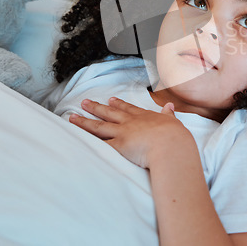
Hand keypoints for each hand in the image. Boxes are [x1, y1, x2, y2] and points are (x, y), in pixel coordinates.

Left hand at [69, 98, 189, 168]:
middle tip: (85, 103)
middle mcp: (131, 123)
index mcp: (144, 117)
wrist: (171, 145)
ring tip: (72, 117)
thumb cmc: (174, 136)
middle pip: (109, 114)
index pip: (128, 109)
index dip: (118, 104)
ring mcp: (123, 133)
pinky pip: (99, 145)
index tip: (110, 100)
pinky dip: (87, 143)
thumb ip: (169, 115)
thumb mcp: (173, 122)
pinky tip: (77, 140)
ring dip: (84, 122)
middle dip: (96, 108)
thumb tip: (169, 107)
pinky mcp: (118, 146)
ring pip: (99, 126)